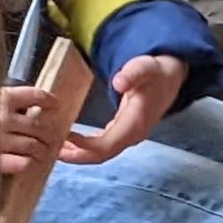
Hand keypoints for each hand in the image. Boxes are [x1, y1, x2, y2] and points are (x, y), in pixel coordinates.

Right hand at [0, 82, 64, 175]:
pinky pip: (22, 163)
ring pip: (34, 145)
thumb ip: (9, 100)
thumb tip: (38, 104)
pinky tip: (26, 162)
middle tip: (51, 139)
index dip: (49, 102)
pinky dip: (28, 163)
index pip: (36, 96)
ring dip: (41, 150)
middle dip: (49, 133)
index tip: (55, 106)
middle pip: (40, 125)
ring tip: (41, 152)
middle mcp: (2, 118)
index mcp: (2, 98)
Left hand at [62, 54, 185, 164]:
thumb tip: (118, 82)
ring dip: (78, 154)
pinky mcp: (126, 132)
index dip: (83, 146)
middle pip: (101, 155)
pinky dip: (86, 147)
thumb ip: (132, 73)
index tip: (62, 136)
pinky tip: (71, 141)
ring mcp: (130, 135)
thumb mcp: (146, 67)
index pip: (105, 146)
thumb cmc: (157, 71)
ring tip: (55, 147)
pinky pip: (104, 146)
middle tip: (50, 149)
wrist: (172, 76)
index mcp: (135, 124)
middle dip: (76, 156)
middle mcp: (133, 135)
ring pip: (101, 154)